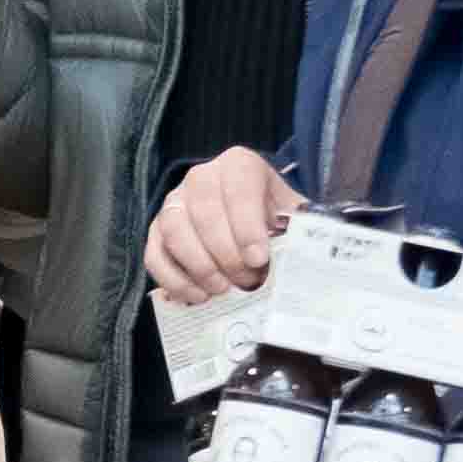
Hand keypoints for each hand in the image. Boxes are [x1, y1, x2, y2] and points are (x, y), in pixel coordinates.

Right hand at [144, 147, 302, 310]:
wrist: (251, 220)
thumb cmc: (273, 218)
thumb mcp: (293, 215)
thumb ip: (301, 229)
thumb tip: (307, 254)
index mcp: (239, 165)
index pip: (238, 190)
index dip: (247, 226)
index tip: (259, 259)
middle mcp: (202, 177)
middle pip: (203, 212)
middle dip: (225, 253)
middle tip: (246, 282)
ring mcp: (174, 202)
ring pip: (173, 230)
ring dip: (198, 266)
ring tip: (221, 290)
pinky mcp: (157, 230)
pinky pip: (154, 253)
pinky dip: (173, 279)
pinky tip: (197, 296)